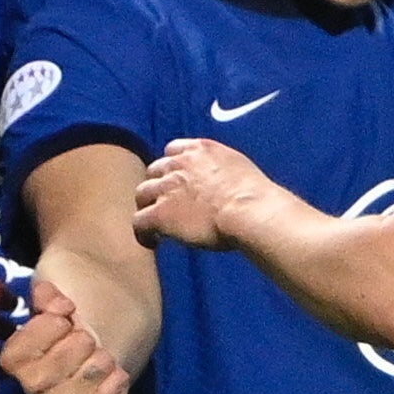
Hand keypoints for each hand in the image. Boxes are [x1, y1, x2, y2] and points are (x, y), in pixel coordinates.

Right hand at [0, 270, 129, 393]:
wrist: (117, 310)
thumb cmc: (79, 297)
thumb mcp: (58, 281)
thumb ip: (47, 290)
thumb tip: (49, 298)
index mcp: (17, 353)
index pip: (16, 355)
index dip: (43, 330)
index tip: (67, 311)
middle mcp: (33, 384)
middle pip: (43, 378)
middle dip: (73, 349)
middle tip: (89, 335)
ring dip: (95, 368)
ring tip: (105, 353)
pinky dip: (112, 392)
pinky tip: (118, 373)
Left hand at [134, 136, 280, 251]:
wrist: (247, 209)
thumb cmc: (254, 194)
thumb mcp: (239, 168)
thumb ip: (223, 171)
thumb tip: (225, 185)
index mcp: (199, 150)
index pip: (173, 150)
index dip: (173, 167)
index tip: (179, 180)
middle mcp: (178, 164)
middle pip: (154, 171)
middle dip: (159, 186)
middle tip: (167, 204)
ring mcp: (166, 188)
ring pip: (142, 194)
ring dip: (148, 207)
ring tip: (157, 225)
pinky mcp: (160, 213)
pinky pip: (139, 222)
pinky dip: (143, 233)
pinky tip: (153, 243)